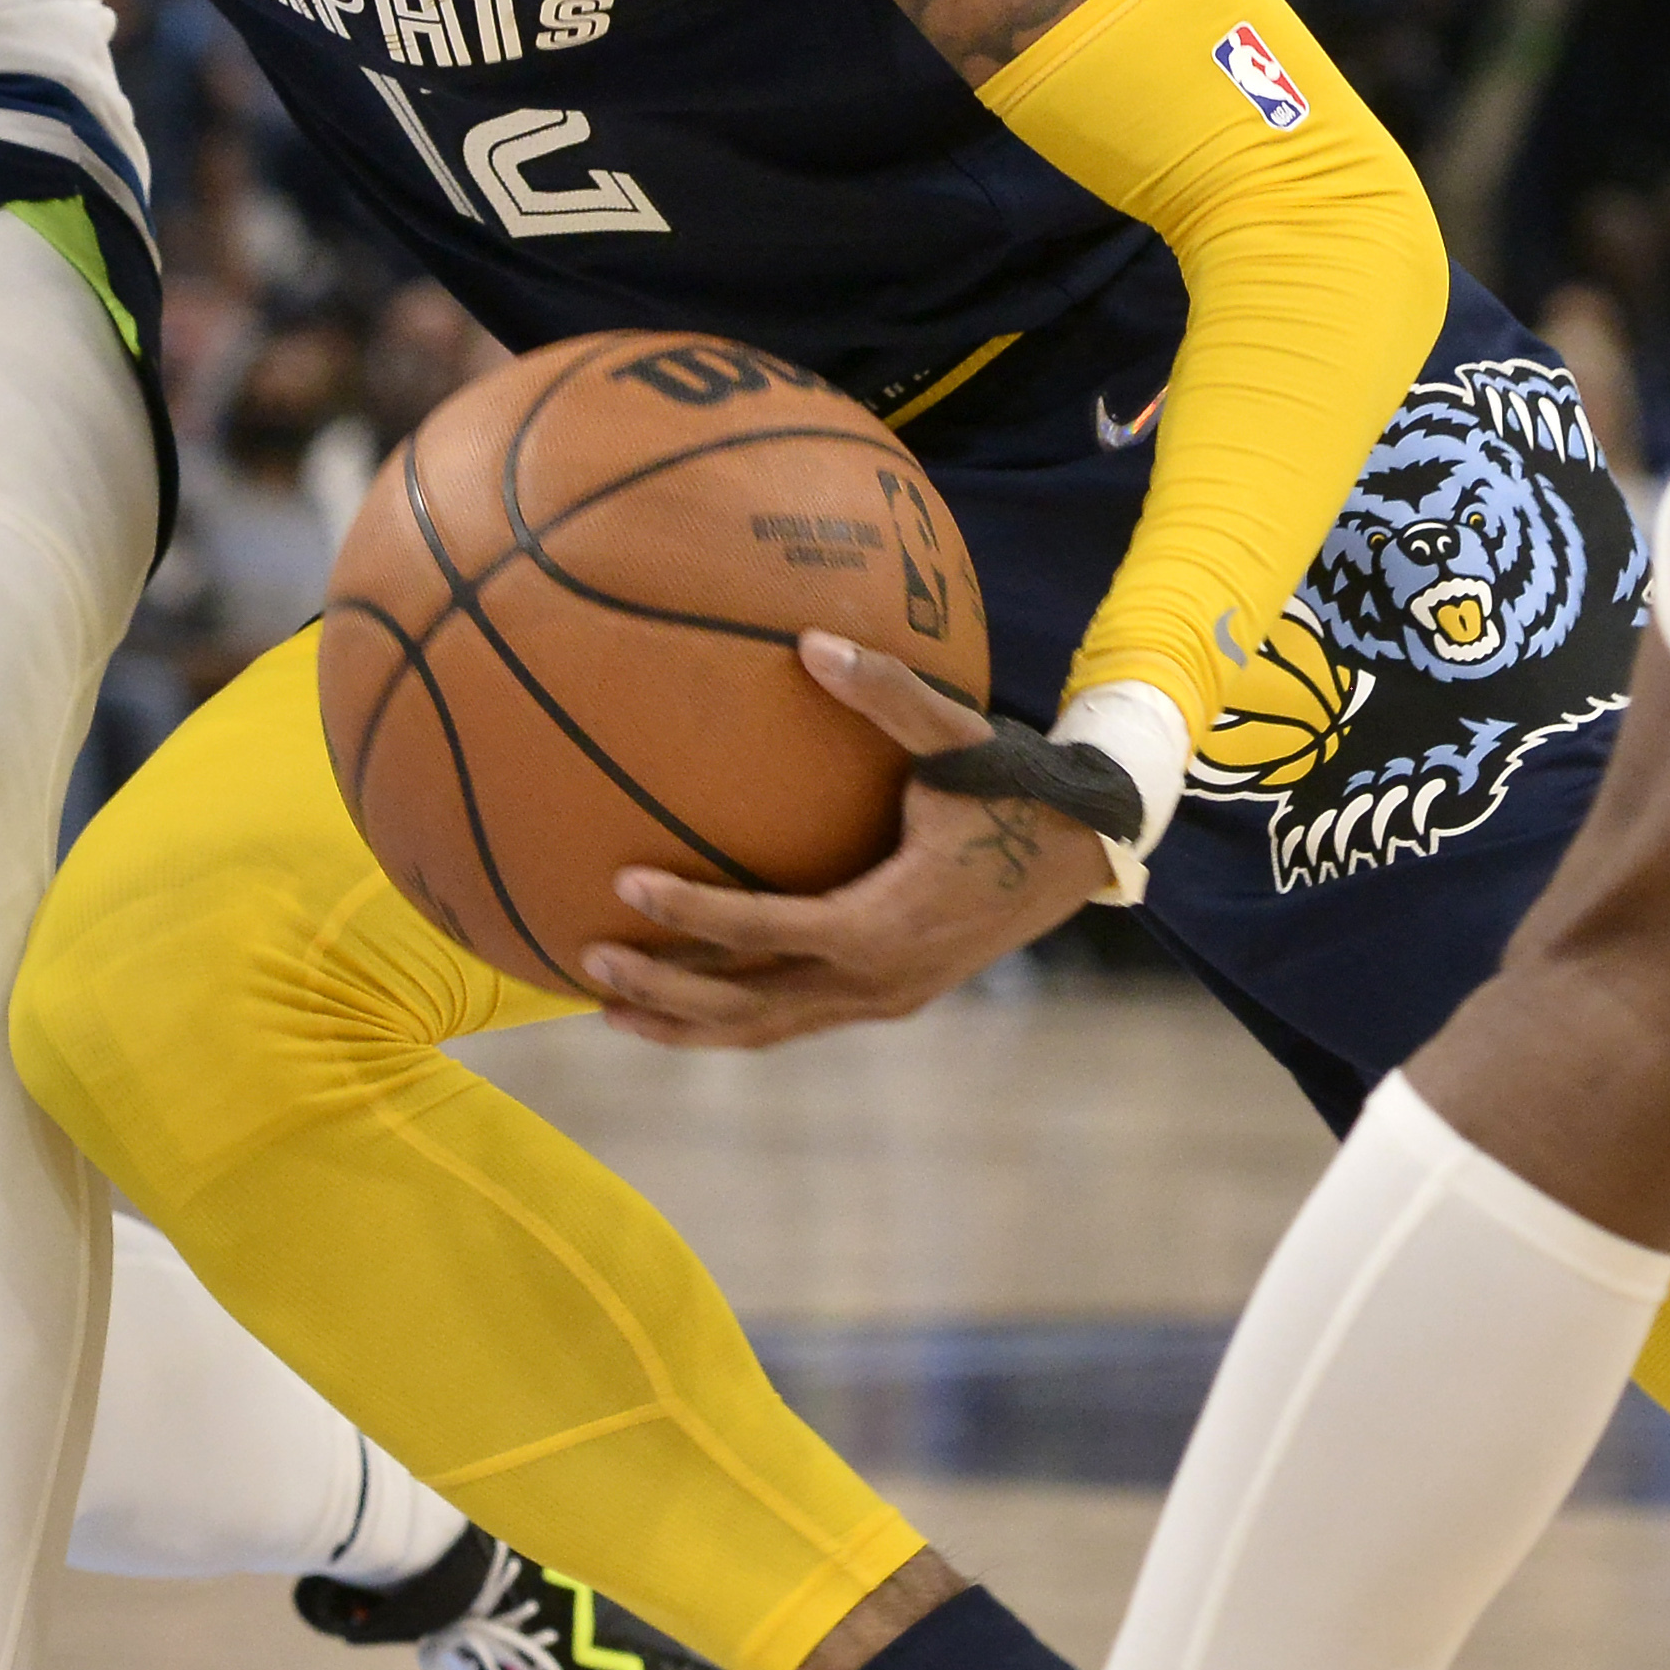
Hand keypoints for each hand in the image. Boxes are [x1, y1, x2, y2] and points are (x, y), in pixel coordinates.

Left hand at [579, 632, 1121, 1049]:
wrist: (1082, 852)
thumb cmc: (1015, 788)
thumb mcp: (957, 740)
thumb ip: (887, 693)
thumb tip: (813, 641)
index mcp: (885, 922)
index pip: (769, 928)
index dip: (694, 915)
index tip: (624, 887)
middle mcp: (879, 979)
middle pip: (750, 1005)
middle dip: (666, 991)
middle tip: (587, 961)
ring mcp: (883, 999)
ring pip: (767, 1029)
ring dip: (687, 1023)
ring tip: (608, 1008)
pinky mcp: (886, 999)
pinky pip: (793, 1021)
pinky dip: (733, 1019)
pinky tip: (683, 1001)